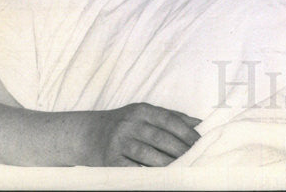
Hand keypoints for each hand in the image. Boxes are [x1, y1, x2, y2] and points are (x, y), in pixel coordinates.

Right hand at [86, 103, 200, 165]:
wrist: (87, 134)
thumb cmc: (122, 123)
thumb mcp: (144, 113)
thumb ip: (170, 116)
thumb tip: (198, 123)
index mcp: (141, 110)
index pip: (168, 120)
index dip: (185, 131)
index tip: (198, 141)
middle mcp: (130, 124)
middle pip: (160, 138)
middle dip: (179, 149)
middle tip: (193, 157)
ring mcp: (118, 142)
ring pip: (147, 154)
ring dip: (166, 162)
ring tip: (180, 167)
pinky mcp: (110, 160)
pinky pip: (132, 168)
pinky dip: (146, 172)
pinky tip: (158, 175)